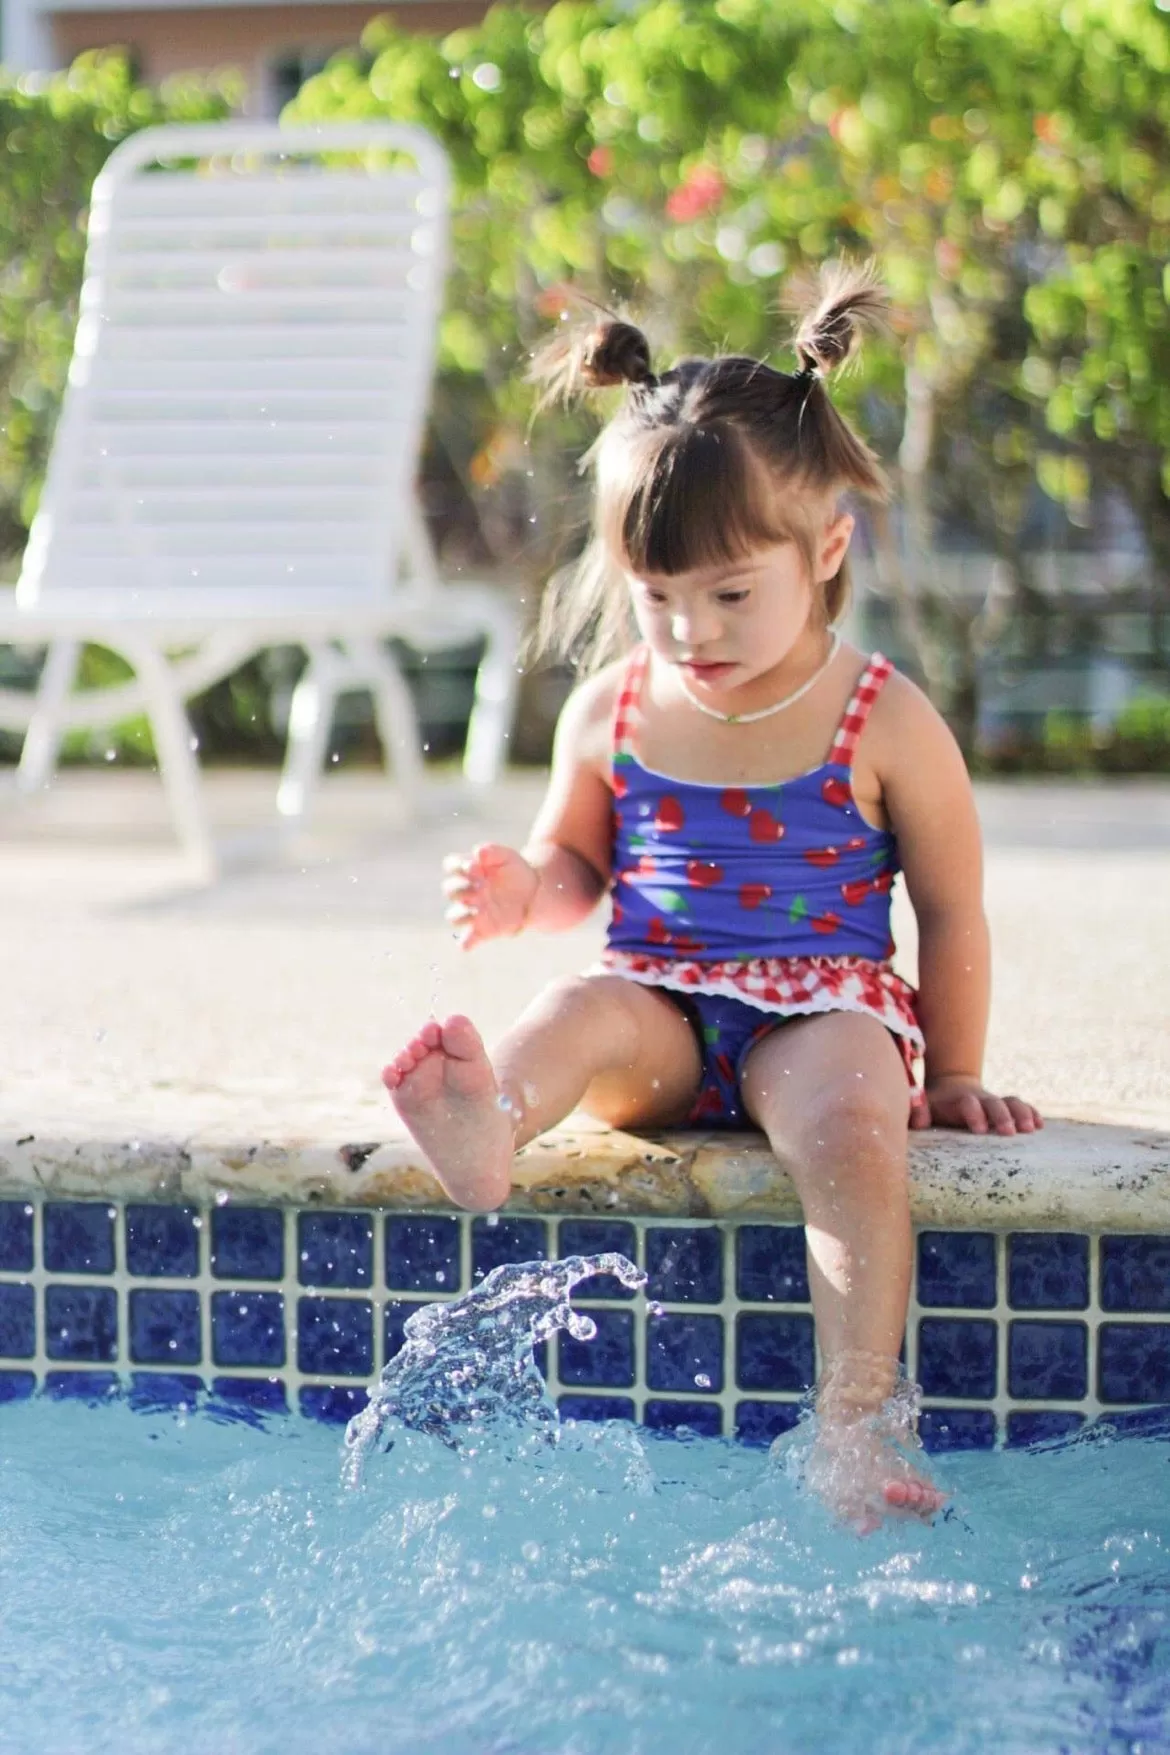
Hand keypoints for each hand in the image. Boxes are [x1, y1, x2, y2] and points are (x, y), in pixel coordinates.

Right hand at [441, 842, 540, 949]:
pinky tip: (468, 944)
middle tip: (482, 885)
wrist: (535, 892)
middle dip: (461, 887)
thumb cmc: (515, 870)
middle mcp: (467, 892)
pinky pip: (467, 940)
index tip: (474, 867)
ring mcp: (473, 911)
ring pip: (454, 916)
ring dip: (462, 913)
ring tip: (479, 909)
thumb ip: (492, 851)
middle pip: (450, 890)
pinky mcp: (483, 929)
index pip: (450, 866)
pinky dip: (465, 943)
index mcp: (468, 872)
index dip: (457, 866)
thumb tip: (478, 853)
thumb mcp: (507, 856)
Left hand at [912, 1075, 1042, 1135]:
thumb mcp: (925, 1105)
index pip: (969, 1104)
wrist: (953, 1087)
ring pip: (1012, 1102)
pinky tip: (1040, 1125)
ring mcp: (996, 1101)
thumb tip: (917, 1122)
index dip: (975, 1114)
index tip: (980, 1130)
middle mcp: (981, 1099)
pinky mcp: (1007, 1106)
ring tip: (1031, 1129)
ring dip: (1022, 1114)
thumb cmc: (938, 1105)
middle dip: (1002, 1116)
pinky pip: (1023, 1106)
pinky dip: (1032, 1113)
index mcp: (960, 1100)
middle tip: (1009, 1132)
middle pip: (995, 1103)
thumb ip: (919, 1111)